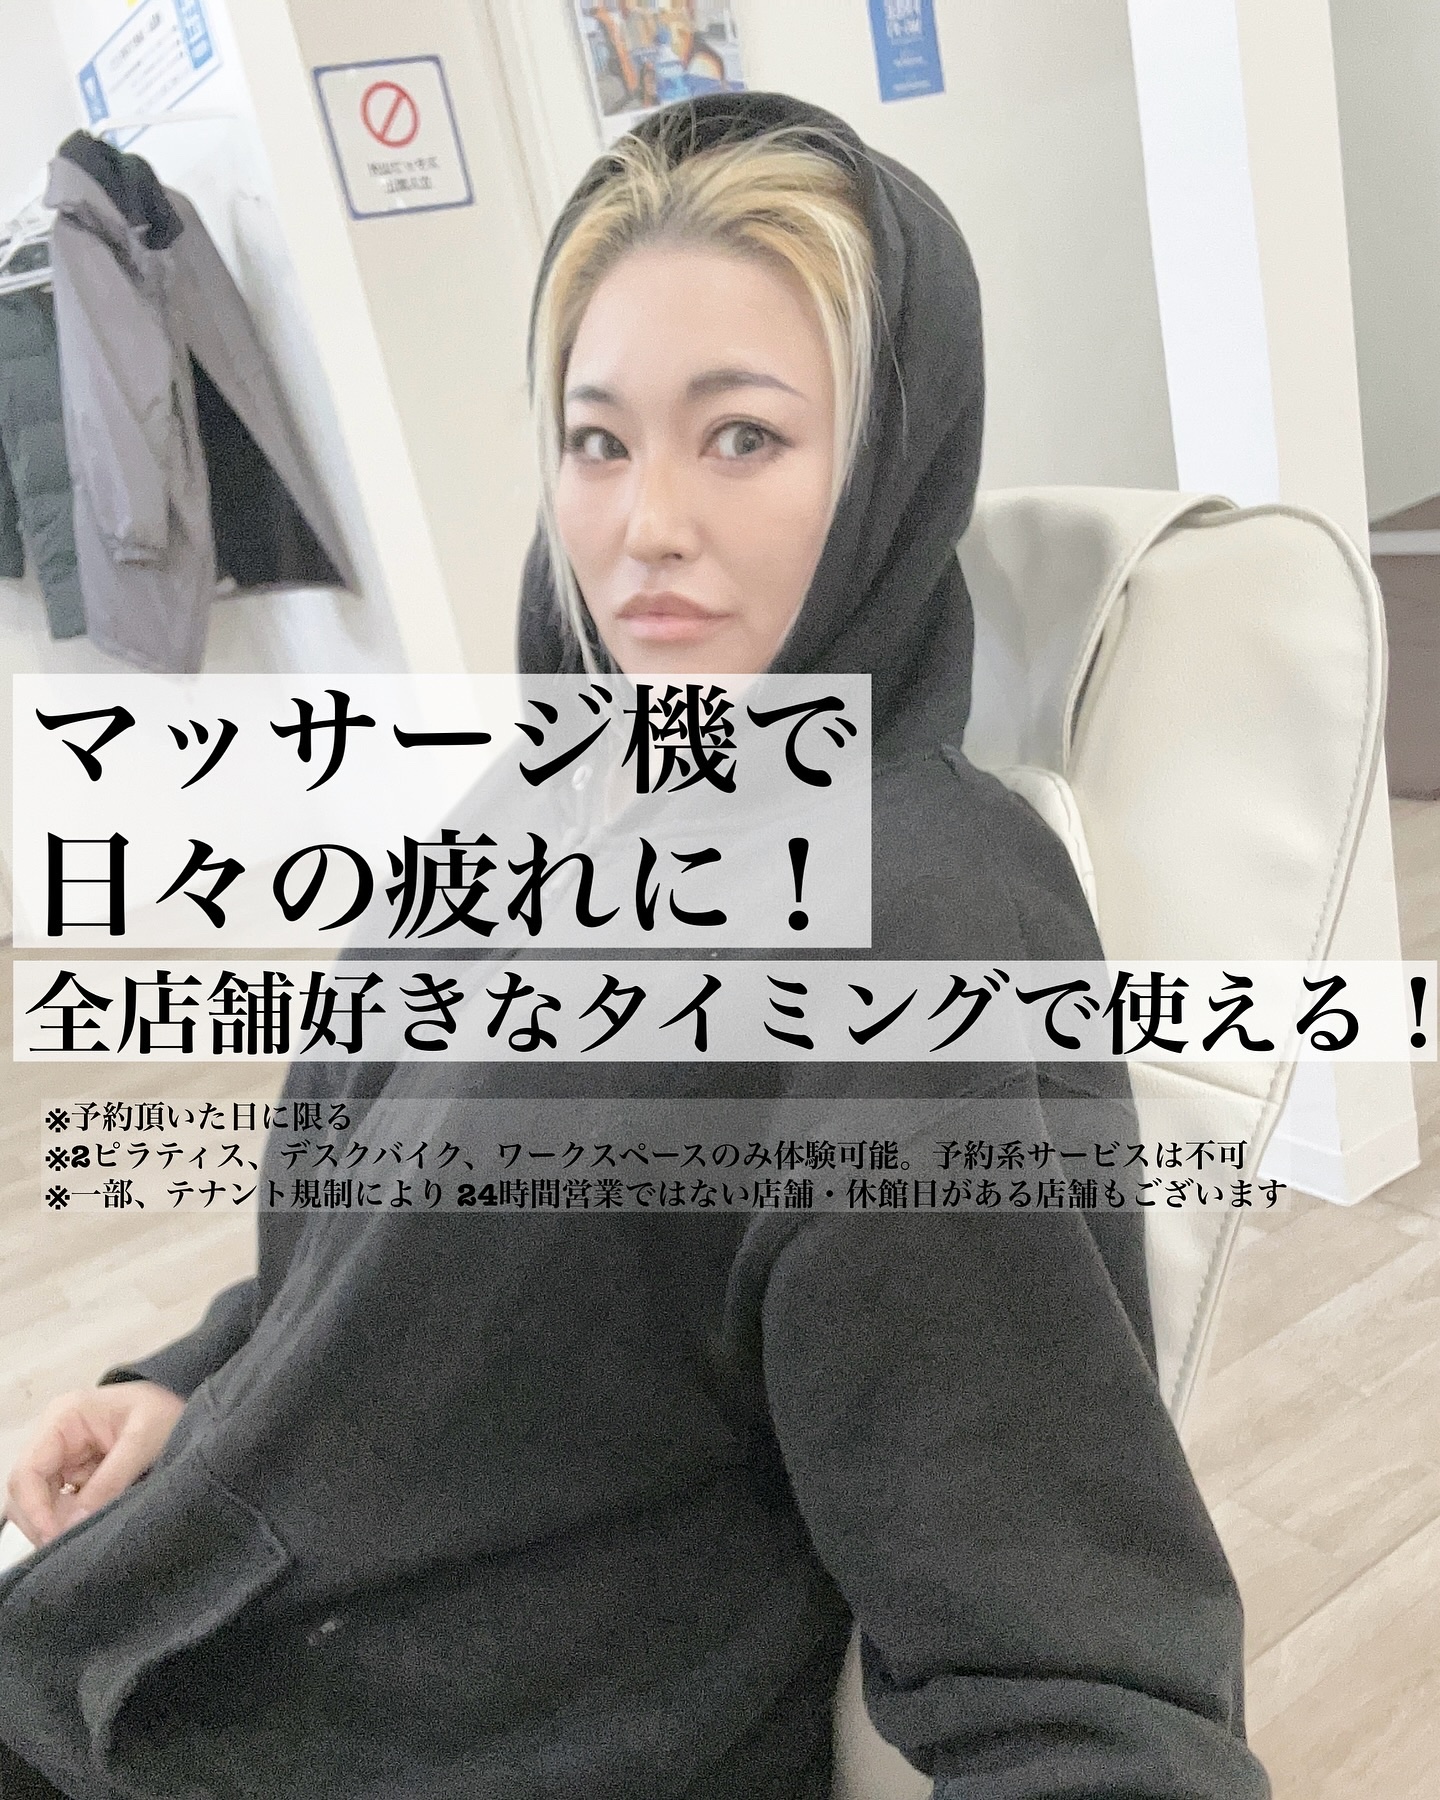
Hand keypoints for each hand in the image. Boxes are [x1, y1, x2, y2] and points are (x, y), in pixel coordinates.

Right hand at [5, 1381, 185, 1547]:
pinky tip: (93, 1526)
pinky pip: (61, 1504)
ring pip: (40, 1503)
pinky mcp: (74, 1473)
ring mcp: (62, 1456)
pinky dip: (71, 1520)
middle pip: (27, 1492)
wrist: (185, 1406)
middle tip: (72, 1544)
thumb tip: (72, 1524)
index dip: (34, 1509)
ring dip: (58, 1523)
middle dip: (44, 1521)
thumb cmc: (164, 1412)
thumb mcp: (144, 1441)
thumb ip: (110, 1480)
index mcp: (63, 1418)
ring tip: (88, 1534)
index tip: (55, 1537)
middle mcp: (54, 1437)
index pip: (28, 1471)